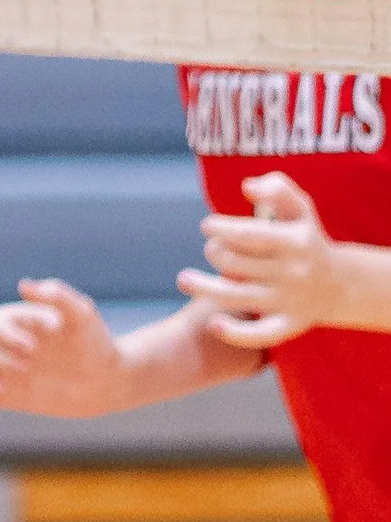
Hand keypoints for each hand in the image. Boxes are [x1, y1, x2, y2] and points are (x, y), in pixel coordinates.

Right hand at [0, 278, 127, 416]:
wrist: (105, 381)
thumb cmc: (94, 343)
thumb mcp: (83, 316)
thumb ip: (58, 295)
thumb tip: (23, 286)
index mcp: (19, 322)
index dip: (6, 334)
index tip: (34, 347)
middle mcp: (6, 344)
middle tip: (28, 368)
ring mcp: (3, 370)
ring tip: (1, 390)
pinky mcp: (5, 396)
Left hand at [180, 170, 337, 350]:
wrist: (337, 284)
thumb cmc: (304, 237)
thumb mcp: (299, 207)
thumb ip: (277, 187)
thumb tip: (247, 187)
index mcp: (296, 241)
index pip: (250, 235)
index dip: (222, 229)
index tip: (207, 226)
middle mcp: (294, 272)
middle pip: (238, 264)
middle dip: (216, 253)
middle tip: (213, 250)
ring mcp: (290, 301)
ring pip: (239, 297)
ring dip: (205, 289)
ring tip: (183, 279)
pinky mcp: (287, 326)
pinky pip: (260, 335)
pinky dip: (236, 333)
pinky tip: (213, 324)